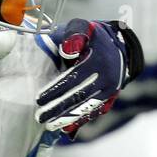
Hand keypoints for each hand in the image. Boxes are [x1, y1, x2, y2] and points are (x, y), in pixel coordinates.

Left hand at [35, 19, 143, 136]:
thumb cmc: (90, 36)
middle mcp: (107, 78)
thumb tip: (67, 51)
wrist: (117, 46)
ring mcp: (111, 90)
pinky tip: (67, 130)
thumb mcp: (81, 27)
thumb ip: (74, 34)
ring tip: (50, 126)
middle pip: (79, 97)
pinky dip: (81, 121)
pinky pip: (95, 111)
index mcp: (98, 61)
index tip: (39, 99)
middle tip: (40, 118)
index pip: (74, 78)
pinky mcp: (111, 97)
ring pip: (87, 108)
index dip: (56, 90)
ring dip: (68, 119)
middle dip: (58, 109)